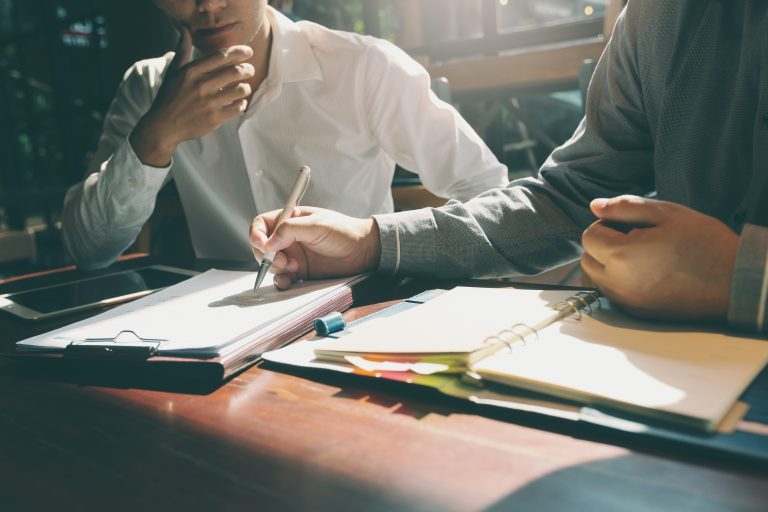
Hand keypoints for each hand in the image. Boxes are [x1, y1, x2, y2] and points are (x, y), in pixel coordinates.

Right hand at [129, 28, 255, 165]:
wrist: (164, 126)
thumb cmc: (169, 97)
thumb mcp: (173, 72)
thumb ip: (182, 50)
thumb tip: (185, 30)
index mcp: (192, 71)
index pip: (221, 56)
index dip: (238, 52)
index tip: (248, 52)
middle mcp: (201, 85)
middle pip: (234, 72)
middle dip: (247, 69)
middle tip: (250, 70)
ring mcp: (209, 103)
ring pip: (240, 90)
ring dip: (246, 87)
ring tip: (245, 87)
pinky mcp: (214, 118)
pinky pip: (237, 108)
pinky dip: (242, 104)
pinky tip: (239, 102)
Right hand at [249, 207, 381, 288]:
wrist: (363, 251)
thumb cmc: (343, 231)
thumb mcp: (317, 225)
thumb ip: (290, 230)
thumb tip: (269, 242)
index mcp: (289, 219)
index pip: (262, 224)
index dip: (256, 234)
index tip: (262, 244)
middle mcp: (287, 238)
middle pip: (261, 246)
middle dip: (266, 255)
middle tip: (283, 260)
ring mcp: (293, 255)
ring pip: (270, 264)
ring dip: (276, 267)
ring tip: (295, 267)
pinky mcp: (300, 272)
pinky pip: (282, 278)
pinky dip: (281, 281)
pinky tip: (289, 281)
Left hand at [581, 195, 738, 320]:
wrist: (734, 281)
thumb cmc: (704, 243)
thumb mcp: (666, 213)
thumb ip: (624, 207)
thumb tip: (595, 206)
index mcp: (621, 255)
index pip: (589, 236)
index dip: (606, 225)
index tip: (629, 224)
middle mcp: (617, 283)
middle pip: (587, 259)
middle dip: (602, 245)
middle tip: (634, 238)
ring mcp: (626, 301)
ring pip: (597, 278)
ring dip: (607, 264)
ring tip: (640, 255)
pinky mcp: (636, 313)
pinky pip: (613, 294)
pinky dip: (619, 282)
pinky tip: (646, 272)